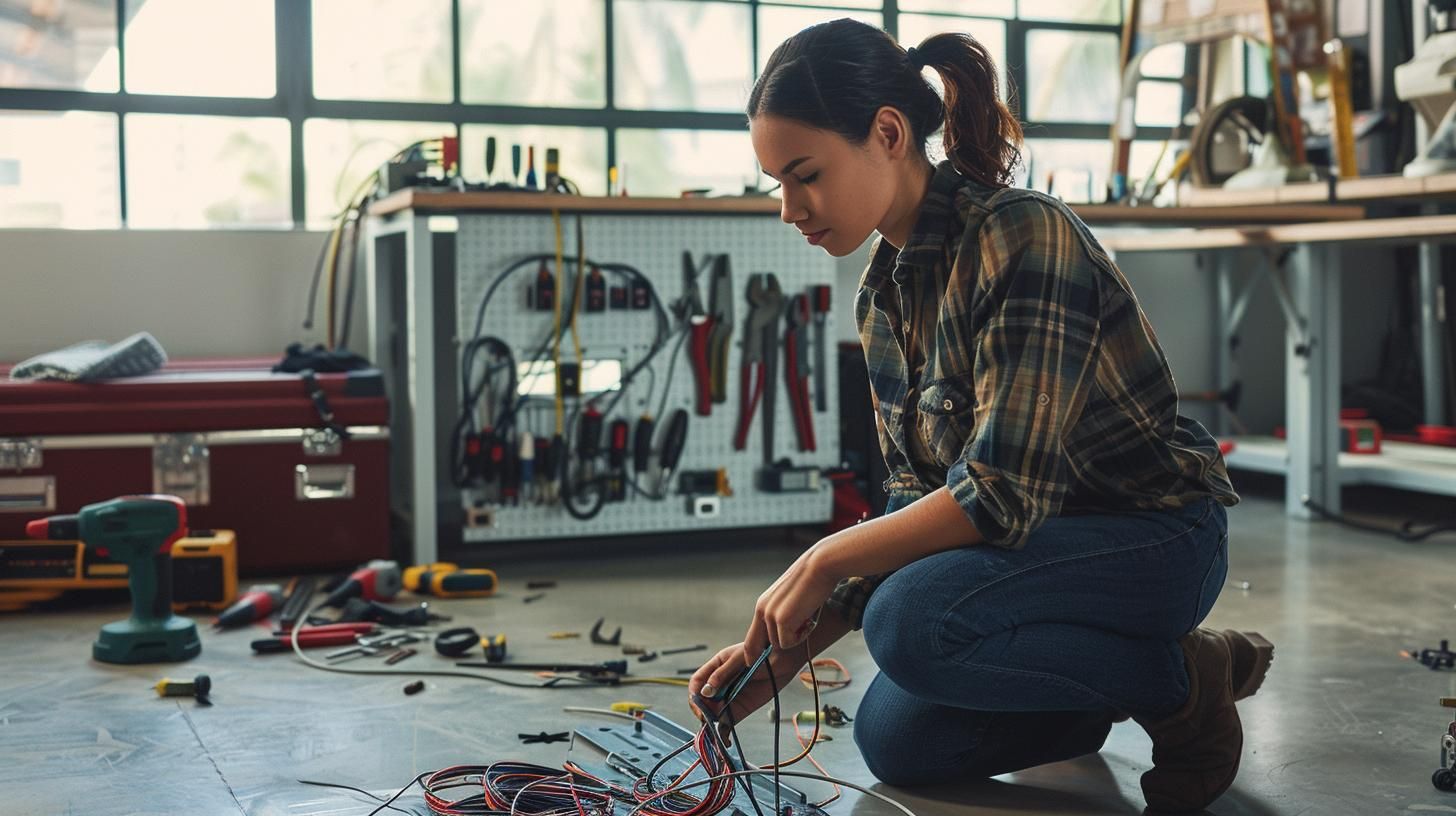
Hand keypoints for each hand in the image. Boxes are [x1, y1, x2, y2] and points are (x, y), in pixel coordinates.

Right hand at [688, 641, 806, 724]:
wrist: (782, 659)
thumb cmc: (761, 652)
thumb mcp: (739, 659)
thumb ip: (721, 675)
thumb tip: (706, 692)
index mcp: (715, 667)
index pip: (697, 683)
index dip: (695, 694)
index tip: (700, 704)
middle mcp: (719, 684)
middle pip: (702, 700)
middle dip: (702, 710)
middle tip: (708, 718)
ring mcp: (729, 698)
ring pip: (712, 714)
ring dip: (711, 725)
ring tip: (714, 732)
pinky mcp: (740, 709)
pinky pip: (727, 723)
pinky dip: (723, 733)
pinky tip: (724, 741)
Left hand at [742, 549, 837, 662]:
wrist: (820, 566)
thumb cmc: (812, 581)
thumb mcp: (791, 599)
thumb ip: (783, 615)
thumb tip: (785, 634)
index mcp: (763, 605)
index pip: (752, 637)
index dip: (752, 653)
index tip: (750, 663)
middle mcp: (762, 611)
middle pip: (761, 646)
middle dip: (775, 648)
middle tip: (796, 636)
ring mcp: (770, 616)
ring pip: (780, 644)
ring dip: (796, 637)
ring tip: (808, 616)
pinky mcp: (781, 620)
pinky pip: (788, 643)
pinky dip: (801, 636)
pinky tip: (809, 618)